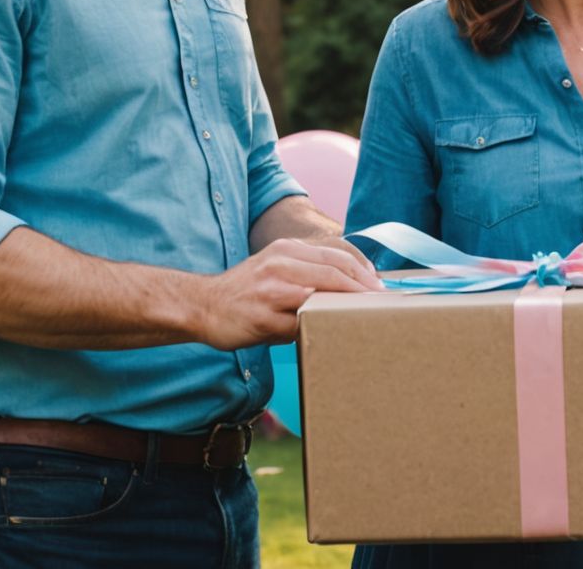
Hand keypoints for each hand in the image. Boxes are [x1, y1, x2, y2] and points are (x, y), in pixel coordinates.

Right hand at [189, 237, 381, 351]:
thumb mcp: (276, 268)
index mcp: (286, 250)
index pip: (336, 256)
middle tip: (381, 304)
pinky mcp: (261, 316)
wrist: (201, 306)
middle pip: (334, 272)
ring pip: (320, 295)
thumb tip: (349, 289)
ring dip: (345, 307)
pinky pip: (298, 324)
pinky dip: (317, 327)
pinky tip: (330, 333)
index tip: (379, 287)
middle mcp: (279, 263)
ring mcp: (270, 289)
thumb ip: (307, 272)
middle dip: (362, 289)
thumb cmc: (246, 292)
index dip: (362, 271)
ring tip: (364, 318)